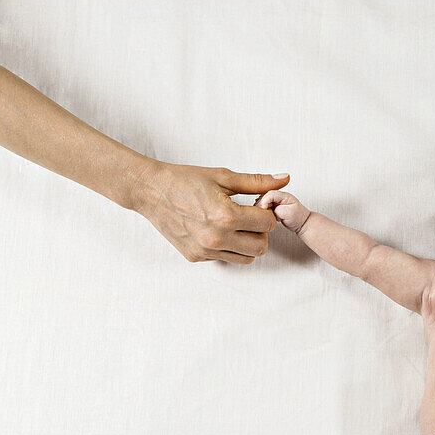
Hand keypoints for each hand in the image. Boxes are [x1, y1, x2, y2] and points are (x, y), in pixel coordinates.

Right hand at [131, 160, 290, 263]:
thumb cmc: (185, 180)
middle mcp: (217, 238)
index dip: (266, 212)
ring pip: (246, 258)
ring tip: (234, 225)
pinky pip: (225, 258)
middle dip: (260, 232)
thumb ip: (256, 182)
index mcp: (226, 216)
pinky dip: (227, 247)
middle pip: (261, 247)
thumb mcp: (223, 177)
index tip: (256, 205)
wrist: (151, 192)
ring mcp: (206, 251)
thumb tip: (284, 179)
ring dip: (247, 243)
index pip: (268, 224)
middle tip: (248, 217)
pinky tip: (215, 230)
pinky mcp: (197, 257)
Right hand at [254, 189, 310, 233]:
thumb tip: (268, 210)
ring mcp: (273, 201)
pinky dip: (261, 212)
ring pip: (261, 202)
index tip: (263, 209)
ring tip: (264, 216)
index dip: (264, 201)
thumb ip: (278, 210)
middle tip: (262, 215)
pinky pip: (262, 208)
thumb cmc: (298, 217)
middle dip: (260, 206)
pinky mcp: (270, 206)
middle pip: (263, 197)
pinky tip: (264, 217)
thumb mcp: (290, 213)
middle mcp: (277, 196)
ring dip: (260, 209)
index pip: (269, 194)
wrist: (301, 222)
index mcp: (283, 195)